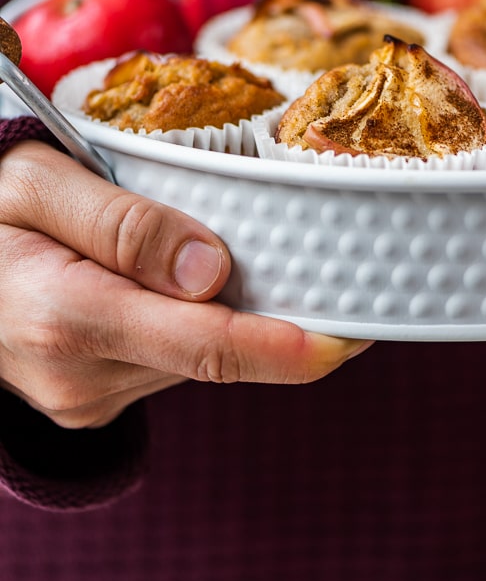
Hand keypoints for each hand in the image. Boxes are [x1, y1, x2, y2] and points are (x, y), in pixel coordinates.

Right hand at [0, 141, 370, 428]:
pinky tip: (190, 281)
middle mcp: (81, 376)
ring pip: (198, 359)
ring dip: (232, 316)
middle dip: (275, 317)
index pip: (206, 347)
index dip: (289, 347)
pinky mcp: (93, 398)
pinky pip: (171, 361)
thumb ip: (122, 223)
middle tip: (328, 266)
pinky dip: (196, 324)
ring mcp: (86, 397)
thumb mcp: (37, 183)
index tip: (352, 337)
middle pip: (215, 353)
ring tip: (244, 255)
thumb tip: (212, 268)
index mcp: (66, 317)